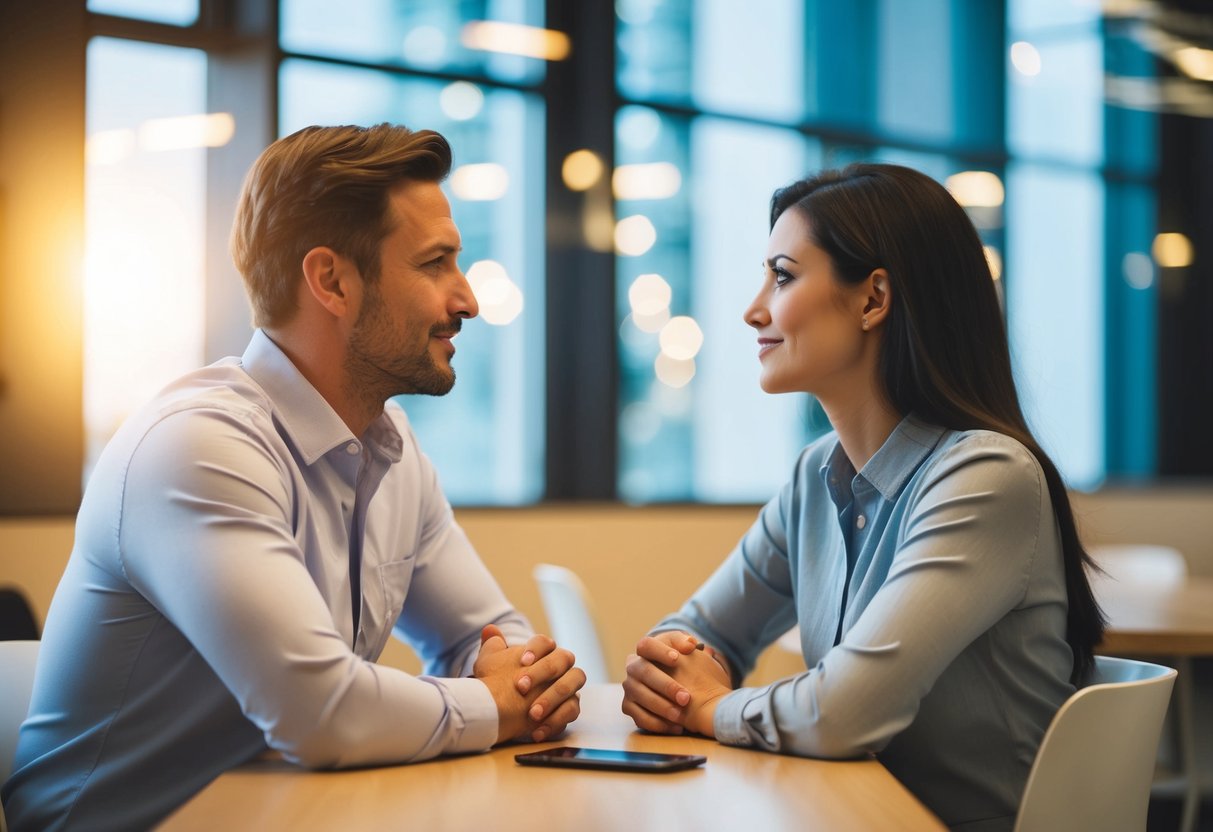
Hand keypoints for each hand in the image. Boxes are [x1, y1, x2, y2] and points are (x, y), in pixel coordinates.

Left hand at [474, 626, 585, 743]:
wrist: (500, 710)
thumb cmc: (498, 683)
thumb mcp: (491, 665)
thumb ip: (492, 647)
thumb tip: (490, 630)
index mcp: (542, 651)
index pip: (545, 642)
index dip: (536, 650)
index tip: (521, 662)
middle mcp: (560, 665)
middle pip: (563, 659)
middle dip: (543, 672)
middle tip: (521, 688)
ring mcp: (568, 686)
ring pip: (573, 682)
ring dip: (552, 697)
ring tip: (532, 714)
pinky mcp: (569, 708)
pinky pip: (571, 711)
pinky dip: (555, 721)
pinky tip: (536, 731)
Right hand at [622, 631, 730, 736]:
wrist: (677, 685)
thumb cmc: (681, 664)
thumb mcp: (683, 649)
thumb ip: (686, 642)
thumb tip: (689, 644)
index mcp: (644, 651)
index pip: (646, 645)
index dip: (660, 652)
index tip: (677, 659)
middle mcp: (633, 668)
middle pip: (644, 672)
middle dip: (666, 686)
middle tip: (685, 698)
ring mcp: (629, 688)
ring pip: (642, 697)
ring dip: (662, 708)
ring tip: (681, 716)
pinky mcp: (629, 707)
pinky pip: (640, 718)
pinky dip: (659, 724)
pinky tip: (677, 727)